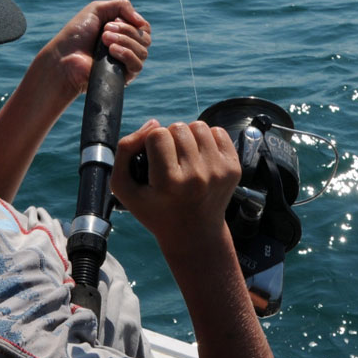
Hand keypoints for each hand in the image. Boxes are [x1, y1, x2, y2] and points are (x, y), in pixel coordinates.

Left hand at [42, 0, 150, 98]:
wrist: (64, 57)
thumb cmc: (77, 34)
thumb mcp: (97, 9)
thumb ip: (121, 5)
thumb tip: (140, 20)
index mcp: (123, 33)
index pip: (144, 28)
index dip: (134, 21)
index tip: (116, 19)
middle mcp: (128, 48)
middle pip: (145, 38)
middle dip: (126, 30)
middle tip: (105, 31)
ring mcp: (126, 63)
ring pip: (143, 51)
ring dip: (124, 41)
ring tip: (103, 40)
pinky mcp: (123, 77)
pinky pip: (137, 65)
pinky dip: (126, 54)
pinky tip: (111, 51)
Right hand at [112, 119, 240, 250]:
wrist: (193, 233)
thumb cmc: (154, 209)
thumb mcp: (124, 188)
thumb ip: (125, 150)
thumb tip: (153, 123)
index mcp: (169, 183)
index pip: (158, 134)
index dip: (151, 143)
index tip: (153, 160)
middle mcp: (197, 176)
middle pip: (179, 127)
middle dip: (170, 138)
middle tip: (169, 161)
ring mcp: (218, 172)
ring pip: (199, 126)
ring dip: (188, 136)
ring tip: (184, 157)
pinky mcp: (233, 169)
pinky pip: (218, 132)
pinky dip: (207, 140)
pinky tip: (200, 158)